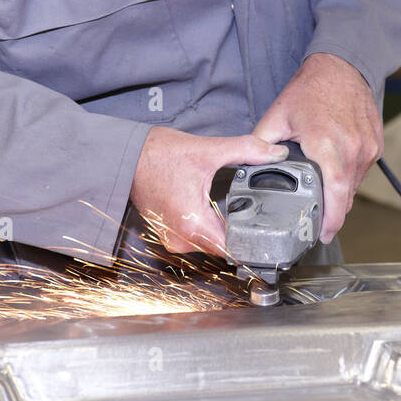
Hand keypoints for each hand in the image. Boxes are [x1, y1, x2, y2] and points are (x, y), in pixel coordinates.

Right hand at [129, 127, 288, 255]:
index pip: (233, 250)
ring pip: (210, 242)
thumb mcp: (209, 150)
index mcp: (193, 224)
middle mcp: (181, 238)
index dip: (253, 244)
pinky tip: (214, 207)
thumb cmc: (156, 155)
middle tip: (258, 213)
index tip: (269, 238)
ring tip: (235, 207)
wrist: (125, 155)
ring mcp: (173, 237)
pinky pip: (197, 236)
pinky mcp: (168, 231)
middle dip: (241, 231)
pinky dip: (209, 224)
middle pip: (224, 246)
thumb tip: (275, 153)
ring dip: (224, 228)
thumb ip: (247, 150)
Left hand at [253, 52, 381, 243]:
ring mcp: (367, 146)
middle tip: (319, 225)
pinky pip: (363, 171)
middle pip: (346, 195)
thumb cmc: (310, 90)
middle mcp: (352, 148)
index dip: (332, 218)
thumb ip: (260, 144)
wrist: (341, 67)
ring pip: (356, 185)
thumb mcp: (277, 115)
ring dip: (342, 195)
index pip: (335, 191)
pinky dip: (351, 178)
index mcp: (326, 144)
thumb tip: (246, 166)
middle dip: (334, 213)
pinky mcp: (375, 144)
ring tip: (325, 199)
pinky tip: (337, 174)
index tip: (324, 234)